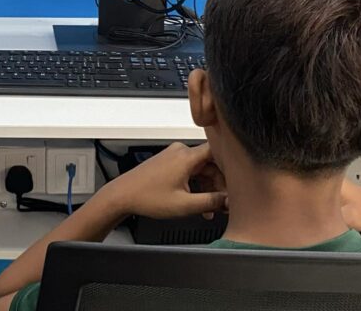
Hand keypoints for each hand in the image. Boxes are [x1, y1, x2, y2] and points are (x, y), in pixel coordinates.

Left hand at [105, 143, 226, 219]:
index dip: (231, 166)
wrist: (122, 196)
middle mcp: (180, 151)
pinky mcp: (168, 163)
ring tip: (209, 210)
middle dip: (219, 185)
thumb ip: (211, 202)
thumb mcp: (185, 205)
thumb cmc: (146, 197)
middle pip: (211, 164)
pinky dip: (196, 185)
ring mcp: (173, 156)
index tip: (239, 181)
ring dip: (207, 188)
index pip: (219, 151)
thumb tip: (229, 200)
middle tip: (224, 204)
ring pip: (201, 169)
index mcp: (186, 156)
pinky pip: (190, 171)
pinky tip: (197, 203)